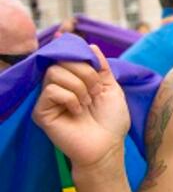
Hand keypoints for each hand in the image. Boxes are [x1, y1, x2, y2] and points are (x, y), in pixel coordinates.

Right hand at [32, 45, 129, 168]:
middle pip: (61, 61)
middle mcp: (58, 86)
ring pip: (55, 73)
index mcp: (74, 79)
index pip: (69, 54)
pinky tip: (77, 111)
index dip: (83, 59)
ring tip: (87, 103)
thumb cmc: (112, 121)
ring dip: (79, 87)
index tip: (98, 74)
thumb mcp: (111, 87)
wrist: (108, 146)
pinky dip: (70, 98)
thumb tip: (90, 45)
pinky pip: (51, 90)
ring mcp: (48, 99)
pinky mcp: (41, 112)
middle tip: (95, 92)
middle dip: (85, 73)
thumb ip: (100, 66)